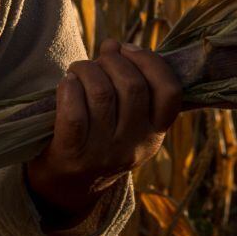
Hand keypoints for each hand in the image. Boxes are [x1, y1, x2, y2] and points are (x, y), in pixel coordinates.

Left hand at [24, 39, 182, 230]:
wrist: (66, 190)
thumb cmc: (98, 142)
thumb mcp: (128, 124)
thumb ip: (130, 88)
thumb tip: (116, 45)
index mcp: (154, 134)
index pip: (170, 93)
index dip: (150, 62)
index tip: (128, 49)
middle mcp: (133, 146)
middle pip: (133, 87)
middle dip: (112, 60)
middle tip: (97, 58)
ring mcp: (103, 153)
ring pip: (102, 94)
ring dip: (86, 69)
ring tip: (78, 69)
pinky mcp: (73, 156)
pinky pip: (74, 114)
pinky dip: (68, 89)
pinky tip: (66, 83)